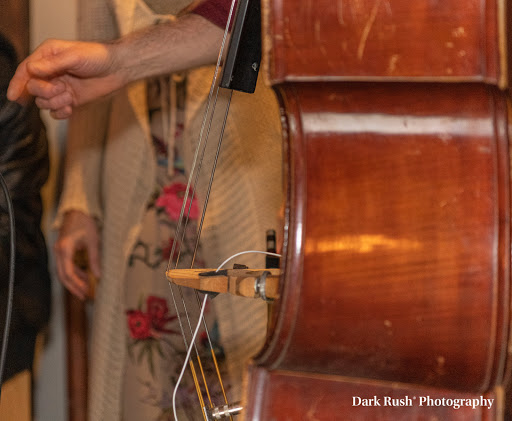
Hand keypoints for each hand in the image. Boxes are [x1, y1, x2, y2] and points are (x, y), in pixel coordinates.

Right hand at [7, 39, 123, 118]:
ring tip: (69, 97)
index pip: (26, 70)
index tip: (13, 96)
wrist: (119, 69)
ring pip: (43, 102)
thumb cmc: (98, 57)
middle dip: (44, 92)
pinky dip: (60, 113)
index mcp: (48, 56)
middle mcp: (51, 72)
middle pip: (33, 88)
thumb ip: (52, 64)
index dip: (17, 83)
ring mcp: (60, 87)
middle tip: (60, 88)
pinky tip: (70, 108)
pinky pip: (56, 112)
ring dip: (54, 102)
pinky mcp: (70, 100)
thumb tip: (32, 69)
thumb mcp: (74, 57)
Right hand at [54, 210, 101, 299]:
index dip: (76, 285)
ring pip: (62, 271)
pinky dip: (74, 272)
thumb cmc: (86, 223)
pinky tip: (85, 275)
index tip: (85, 293)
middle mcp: (58, 251)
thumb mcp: (94, 241)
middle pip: (62, 275)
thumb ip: (95, 259)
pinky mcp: (62, 249)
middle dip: (73, 286)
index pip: (67, 273)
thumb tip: (99, 276)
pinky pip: (65, 265)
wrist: (78, 210)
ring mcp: (58, 250)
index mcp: (65, 249)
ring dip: (74, 280)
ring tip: (86, 287)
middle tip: (84, 295)